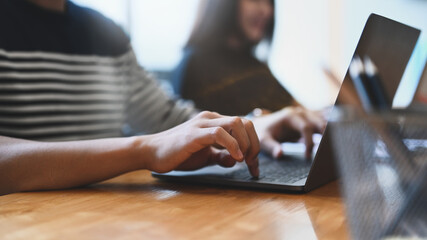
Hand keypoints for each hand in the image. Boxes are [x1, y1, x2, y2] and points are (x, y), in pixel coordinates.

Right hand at [142, 111, 259, 176]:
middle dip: (254, 143)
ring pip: (236, 123)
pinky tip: (235, 158)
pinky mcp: (194, 134)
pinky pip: (219, 133)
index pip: (243, 126)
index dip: (254, 144)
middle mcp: (210, 118)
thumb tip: (236, 160)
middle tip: (252, 162)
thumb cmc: (177, 154)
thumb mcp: (205, 157)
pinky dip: (232, 145)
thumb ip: (221, 156)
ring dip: (246, 143)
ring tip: (244, 159)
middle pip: (245, 122)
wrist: (151, 152)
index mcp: (214, 122)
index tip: (254, 164)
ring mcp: (202, 124)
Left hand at [252, 106, 325, 158]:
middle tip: (325, 153)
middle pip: (319, 123)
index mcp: (290, 116)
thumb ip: (272, 147)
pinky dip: (326, 134)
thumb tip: (280, 154)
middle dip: (325, 136)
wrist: (262, 125)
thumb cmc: (262, 133)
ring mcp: (306, 115)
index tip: (307, 156)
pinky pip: (322, 125)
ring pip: (323, 123)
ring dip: (328, 135)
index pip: (306, 128)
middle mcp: (300, 113)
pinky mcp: (309, 120)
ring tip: (327, 151)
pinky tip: (328, 145)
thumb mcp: (263, 140)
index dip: (309, 142)